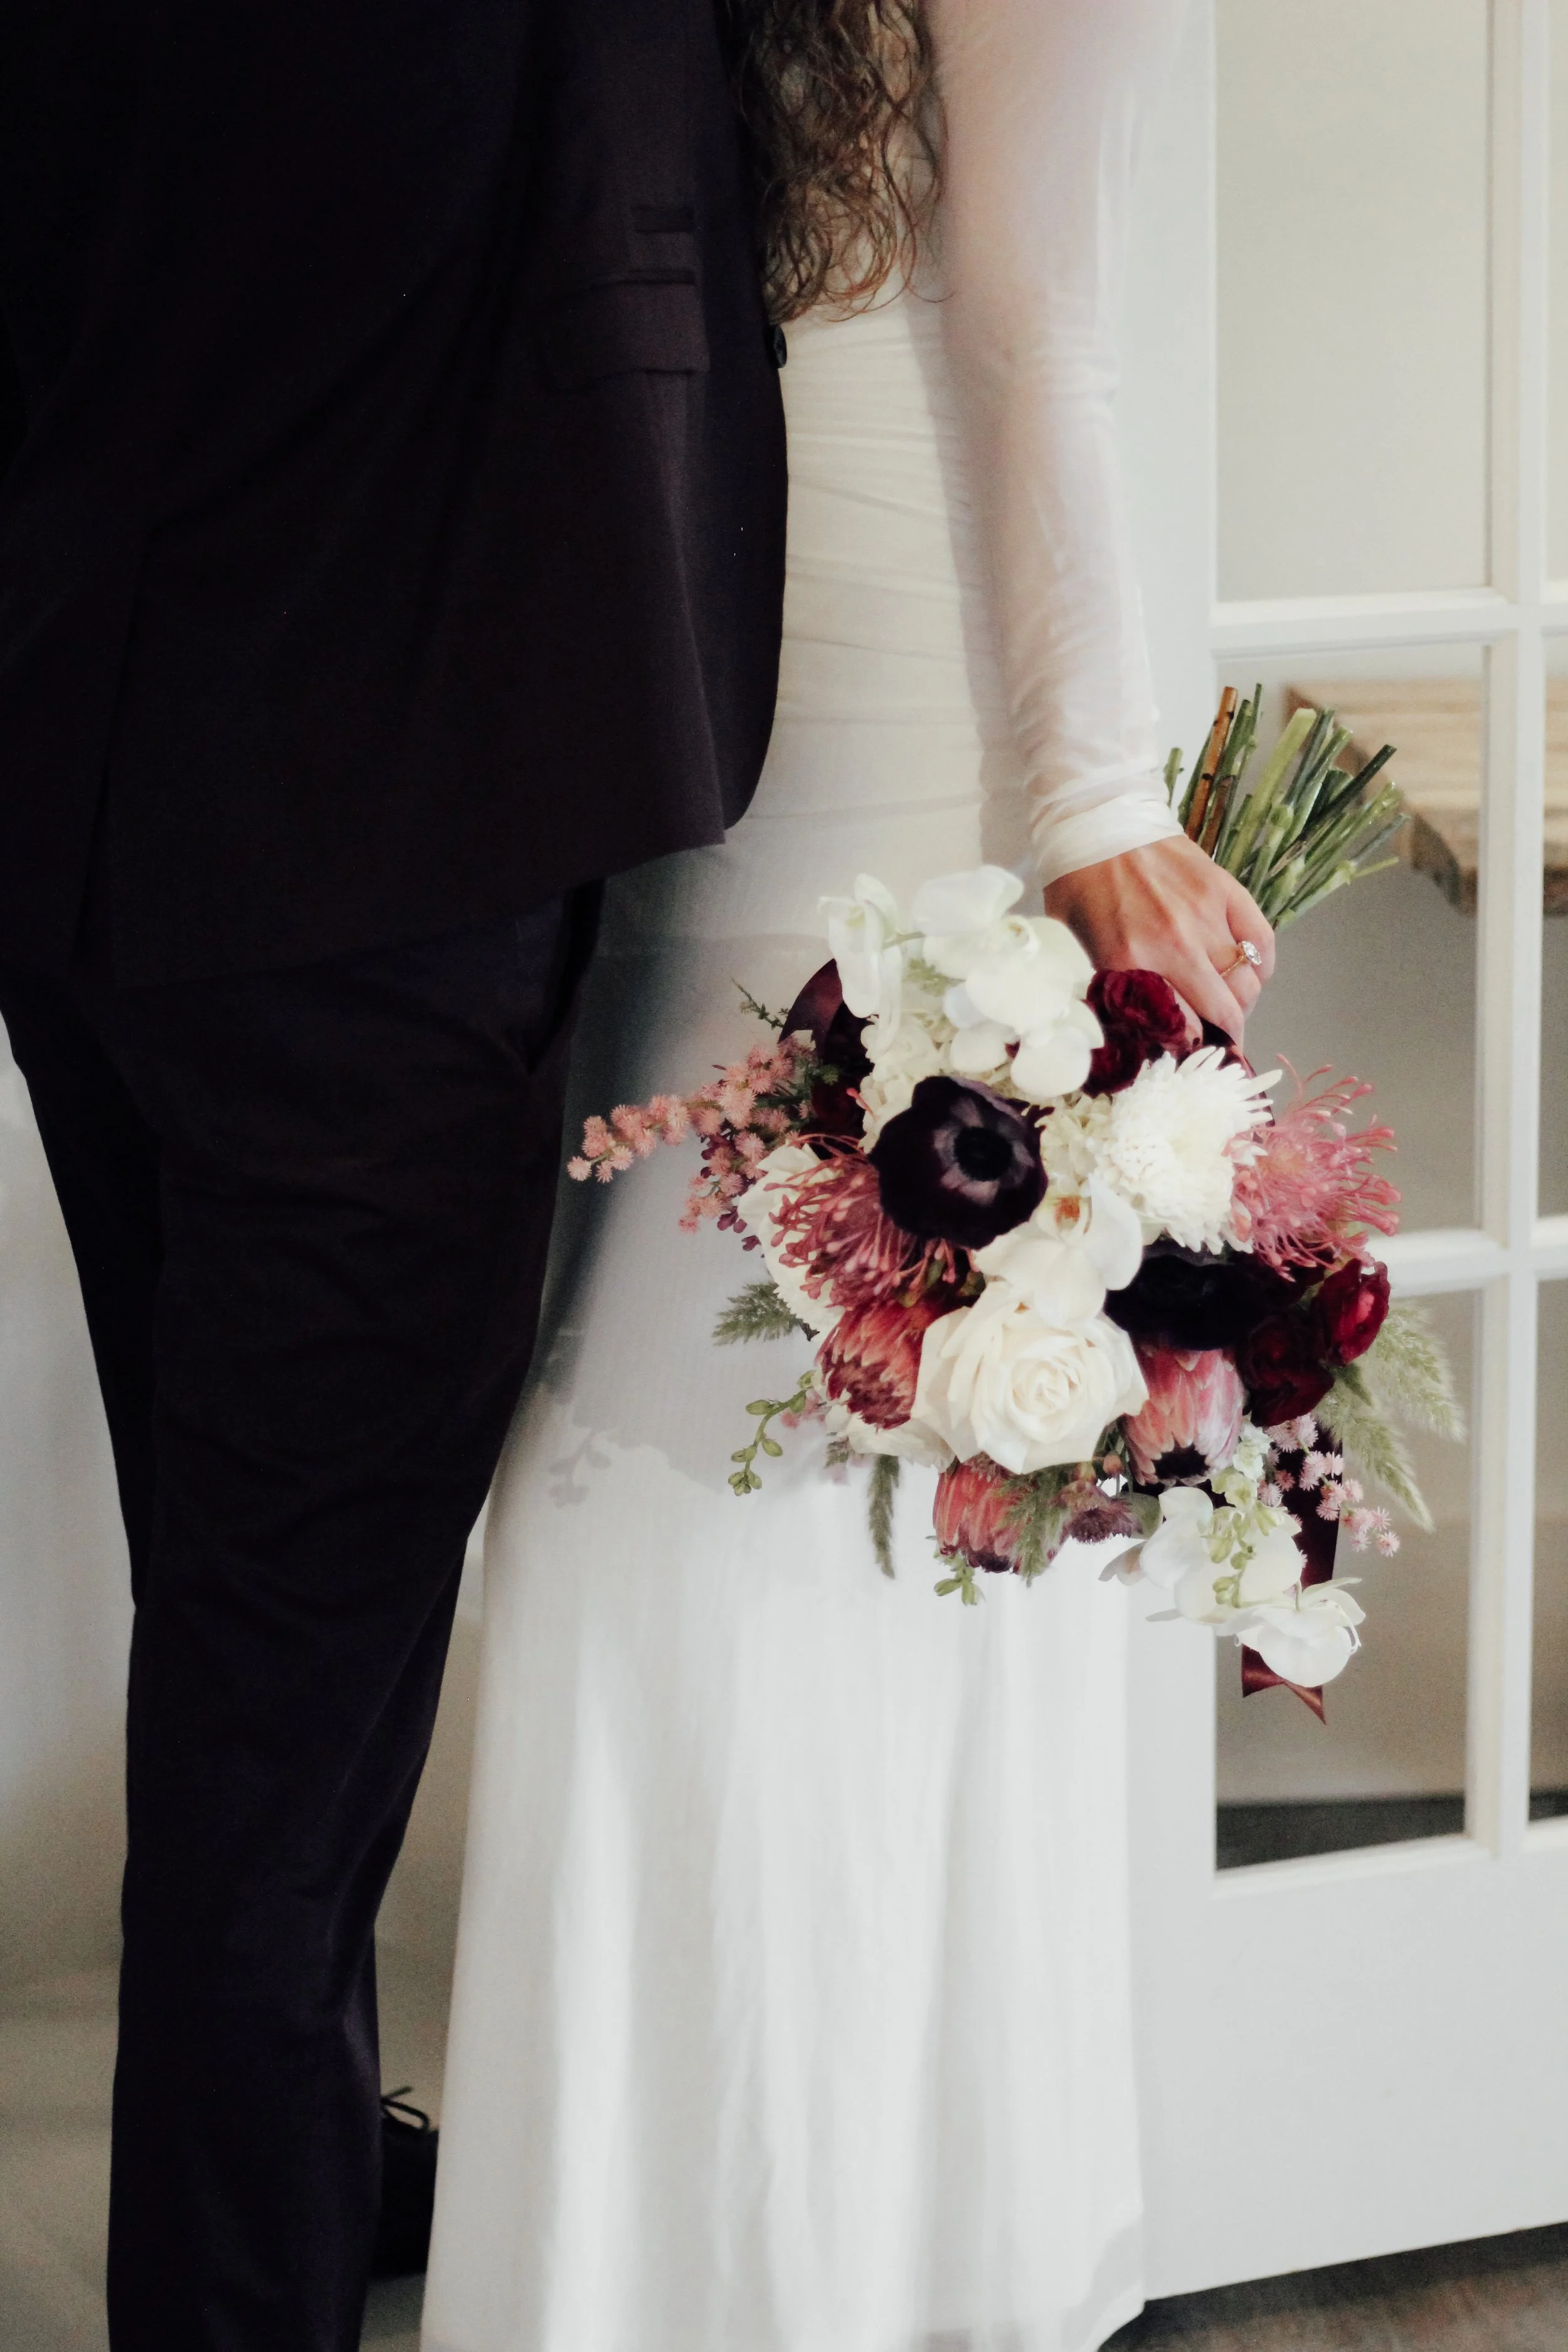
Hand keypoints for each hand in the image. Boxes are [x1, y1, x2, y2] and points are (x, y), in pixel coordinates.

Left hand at [1043, 836, 1274, 1041]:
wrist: (1097, 823)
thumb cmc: (1079, 887)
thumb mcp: (1073, 946)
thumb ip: (1102, 990)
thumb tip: (1127, 1035)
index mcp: (1130, 962)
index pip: (1181, 1028)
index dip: (1186, 1048)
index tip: (1186, 1054)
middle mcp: (1175, 944)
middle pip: (1225, 1011)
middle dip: (1225, 1036)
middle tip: (1218, 1043)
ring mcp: (1207, 916)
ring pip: (1248, 983)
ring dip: (1243, 1005)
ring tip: (1231, 1011)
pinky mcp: (1227, 891)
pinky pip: (1263, 942)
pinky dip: (1262, 968)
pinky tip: (1251, 977)